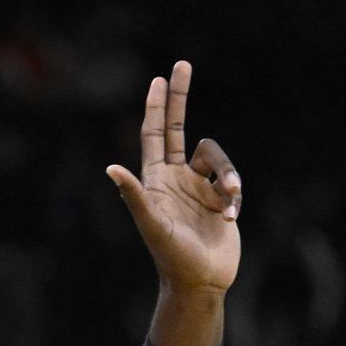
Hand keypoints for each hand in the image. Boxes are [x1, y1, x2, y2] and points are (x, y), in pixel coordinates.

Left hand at [107, 61, 241, 292]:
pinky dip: (234, 196)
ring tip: (227, 203)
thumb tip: (111, 168)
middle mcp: (177, 178)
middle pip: (180, 127)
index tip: (158, 79)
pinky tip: (229, 219)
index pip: (155, 134)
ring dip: (226, 175)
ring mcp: (199, 187)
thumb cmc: (170, 257)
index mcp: (156, 180)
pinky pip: (232, 182)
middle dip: (180, 96)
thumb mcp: (151, 225)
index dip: (156, 106)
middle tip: (181, 64)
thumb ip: (134, 195)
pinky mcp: (220, 199)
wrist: (199, 282)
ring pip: (217, 157)